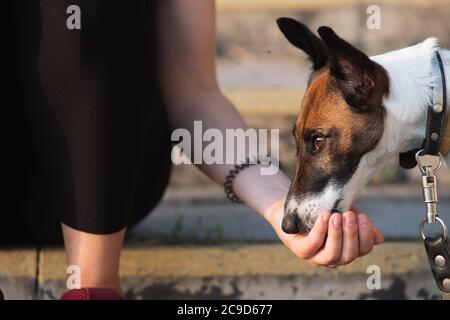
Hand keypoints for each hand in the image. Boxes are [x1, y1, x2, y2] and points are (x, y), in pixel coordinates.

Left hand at [265, 200, 383, 267]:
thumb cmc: (319, 211)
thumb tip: (379, 238)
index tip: (363, 217)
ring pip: (332, 254)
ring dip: (337, 235)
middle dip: (351, 234)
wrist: (290, 206)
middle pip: (349, 255)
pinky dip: (320, 231)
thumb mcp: (342, 213)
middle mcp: (332, 258)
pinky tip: (324, 217)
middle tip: (348, 215)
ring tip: (336, 216)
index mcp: (345, 249)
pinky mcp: (300, 251)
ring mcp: (315, 257)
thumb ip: (357, 223)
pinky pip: (313, 245)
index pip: (363, 250)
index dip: (366, 236)